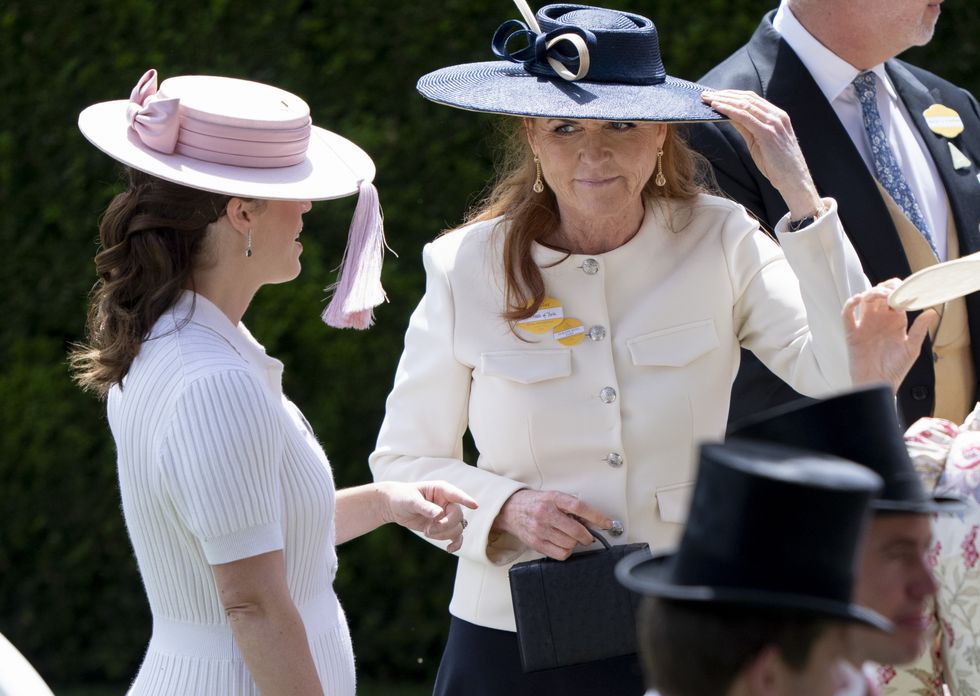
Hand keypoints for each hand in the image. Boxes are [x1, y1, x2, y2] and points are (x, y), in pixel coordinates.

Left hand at [380, 481, 477, 552]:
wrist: (394, 506)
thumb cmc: (402, 497)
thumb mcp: (410, 500)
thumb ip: (425, 507)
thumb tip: (439, 514)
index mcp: (441, 490)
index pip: (456, 494)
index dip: (465, 499)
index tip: (475, 506)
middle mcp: (447, 502)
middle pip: (458, 516)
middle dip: (445, 526)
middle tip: (428, 530)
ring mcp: (446, 515)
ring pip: (457, 528)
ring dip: (443, 534)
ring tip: (427, 532)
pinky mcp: (443, 527)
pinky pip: (456, 536)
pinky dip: (455, 543)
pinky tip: (449, 549)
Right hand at [492, 489, 612, 559]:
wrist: (510, 509)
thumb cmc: (536, 503)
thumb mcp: (554, 497)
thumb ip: (572, 508)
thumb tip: (593, 521)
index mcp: (553, 499)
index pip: (579, 507)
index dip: (597, 516)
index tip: (608, 523)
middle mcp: (546, 513)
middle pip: (576, 531)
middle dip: (586, 536)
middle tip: (587, 536)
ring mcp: (540, 530)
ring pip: (570, 544)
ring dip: (575, 543)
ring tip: (569, 536)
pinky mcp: (536, 543)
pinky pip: (560, 554)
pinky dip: (566, 551)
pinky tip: (562, 543)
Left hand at [702, 90, 821, 218]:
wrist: (794, 180)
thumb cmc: (777, 165)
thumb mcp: (759, 142)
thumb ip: (747, 128)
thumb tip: (730, 116)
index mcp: (777, 116)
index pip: (752, 99)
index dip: (732, 95)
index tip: (716, 95)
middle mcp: (777, 116)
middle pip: (747, 98)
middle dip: (724, 95)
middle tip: (705, 94)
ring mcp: (774, 123)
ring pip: (745, 105)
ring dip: (724, 100)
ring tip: (707, 99)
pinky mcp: (768, 133)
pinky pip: (745, 117)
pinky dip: (729, 110)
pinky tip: (717, 108)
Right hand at [843, 279, 937, 392]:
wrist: (878, 384)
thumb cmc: (895, 369)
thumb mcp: (911, 349)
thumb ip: (919, 330)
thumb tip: (931, 312)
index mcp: (895, 322)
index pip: (897, 298)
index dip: (900, 291)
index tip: (907, 291)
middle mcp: (879, 320)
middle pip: (880, 294)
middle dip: (886, 288)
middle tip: (893, 290)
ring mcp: (865, 324)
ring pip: (864, 300)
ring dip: (872, 292)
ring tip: (881, 295)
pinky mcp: (851, 332)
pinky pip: (847, 314)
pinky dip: (850, 304)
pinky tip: (858, 300)